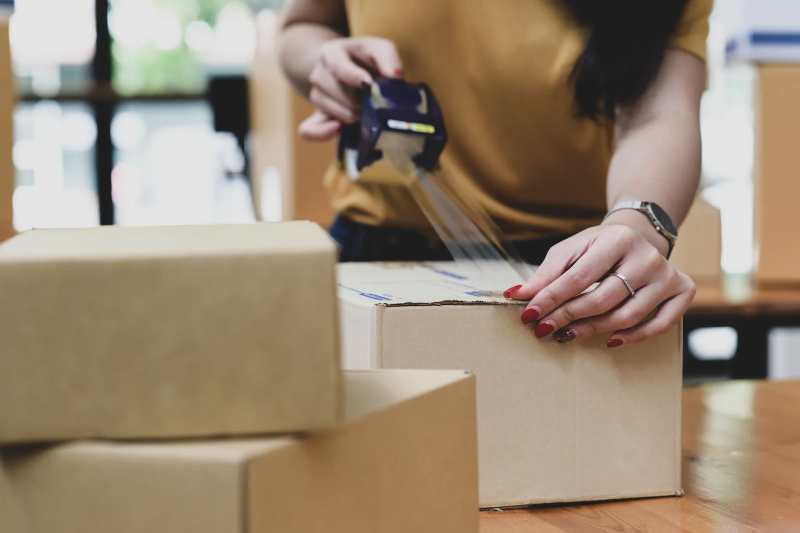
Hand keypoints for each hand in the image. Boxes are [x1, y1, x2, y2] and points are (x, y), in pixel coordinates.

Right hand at [299, 37, 403, 140]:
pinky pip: (309, 129)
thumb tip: (395, 76)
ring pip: (332, 111)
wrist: (351, 68)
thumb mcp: (380, 49)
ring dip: (353, 115)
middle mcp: (318, 74)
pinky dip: (323, 133)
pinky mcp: (316, 115)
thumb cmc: (367, 59)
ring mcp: (316, 96)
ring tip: (364, 109)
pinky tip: (340, 128)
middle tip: (373, 100)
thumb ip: (389, 59)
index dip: (353, 76)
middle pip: (336, 92)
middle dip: (359, 100)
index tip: (368, 84)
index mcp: (331, 53)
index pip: (337, 66)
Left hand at [506, 212, 695, 346]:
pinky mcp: (683, 290)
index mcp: (618, 239)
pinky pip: (661, 325)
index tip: (528, 315)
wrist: (639, 234)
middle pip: (603, 299)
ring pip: (628, 315)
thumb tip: (517, 296)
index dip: (551, 299)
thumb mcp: (571, 250)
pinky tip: (609, 340)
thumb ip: (547, 273)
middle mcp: (647, 257)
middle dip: (568, 317)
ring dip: (593, 330)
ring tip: (567, 335)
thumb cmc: (598, 246)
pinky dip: (635, 337)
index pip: (579, 277)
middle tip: (543, 330)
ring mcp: (667, 275)